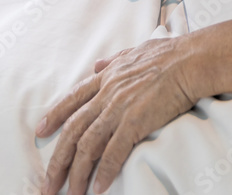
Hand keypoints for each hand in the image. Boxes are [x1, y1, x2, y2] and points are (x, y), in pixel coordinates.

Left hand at [36, 37, 198, 194]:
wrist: (192, 60)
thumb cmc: (171, 54)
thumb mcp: (135, 52)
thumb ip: (114, 61)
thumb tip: (97, 65)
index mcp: (107, 77)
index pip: (72, 99)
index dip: (54, 116)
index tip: (40, 132)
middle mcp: (107, 94)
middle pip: (73, 130)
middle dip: (57, 160)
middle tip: (48, 183)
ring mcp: (119, 108)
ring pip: (88, 146)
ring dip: (77, 174)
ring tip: (72, 194)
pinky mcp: (136, 122)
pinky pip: (114, 152)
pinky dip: (105, 172)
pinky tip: (99, 188)